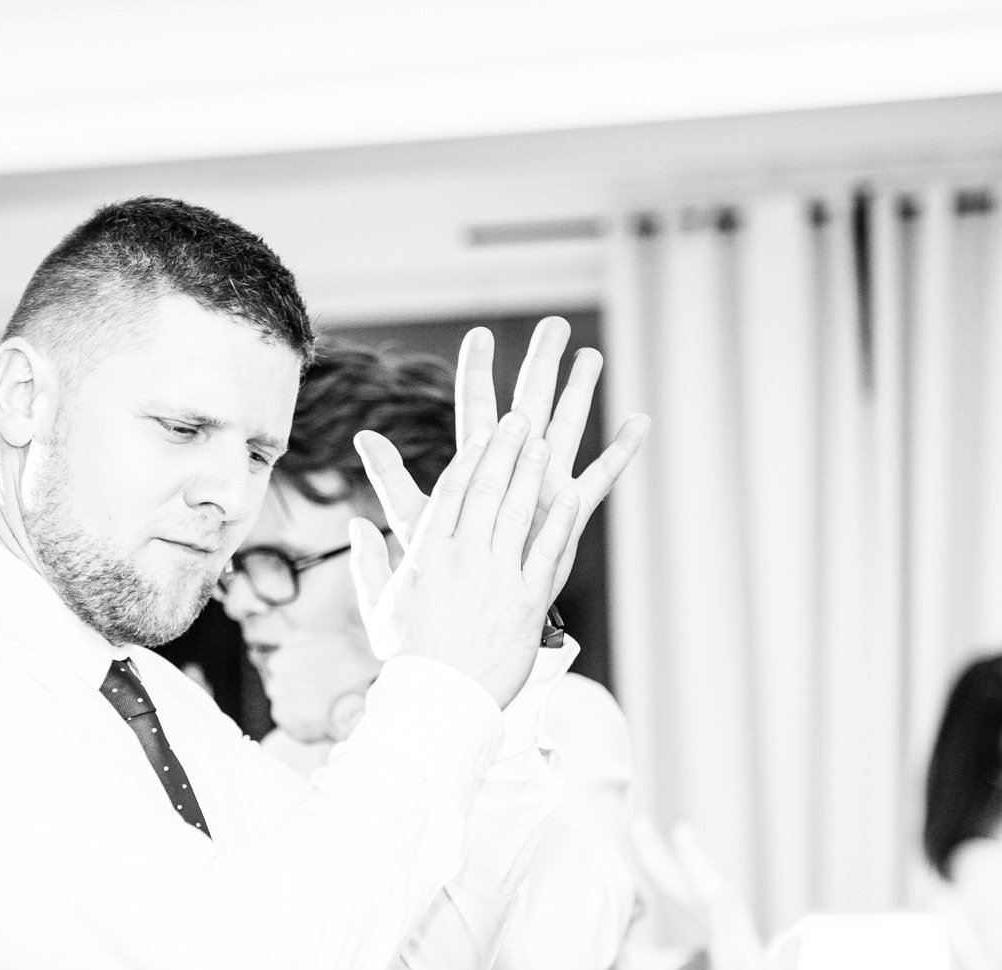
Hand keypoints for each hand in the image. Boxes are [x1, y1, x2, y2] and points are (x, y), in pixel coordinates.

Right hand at [349, 409, 574, 706]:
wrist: (436, 700)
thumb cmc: (407, 657)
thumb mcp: (377, 606)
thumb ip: (366, 561)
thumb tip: (356, 525)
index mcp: (426, 557)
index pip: (449, 495)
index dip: (469, 460)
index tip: (483, 434)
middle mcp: (461, 559)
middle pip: (484, 492)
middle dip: (503, 451)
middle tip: (518, 420)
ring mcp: (495, 578)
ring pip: (515, 513)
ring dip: (530, 473)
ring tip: (542, 443)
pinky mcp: (525, 601)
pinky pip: (545, 552)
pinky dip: (559, 521)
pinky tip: (571, 494)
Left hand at [361, 318, 649, 601]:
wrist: (476, 612)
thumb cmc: (443, 568)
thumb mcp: (415, 520)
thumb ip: (391, 477)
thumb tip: (362, 436)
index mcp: (477, 466)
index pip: (476, 408)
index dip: (477, 373)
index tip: (479, 335)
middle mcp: (513, 467)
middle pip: (528, 404)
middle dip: (540, 365)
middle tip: (554, 325)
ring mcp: (544, 484)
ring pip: (565, 428)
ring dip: (579, 393)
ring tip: (592, 356)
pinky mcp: (568, 511)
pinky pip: (599, 477)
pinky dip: (619, 451)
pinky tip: (639, 422)